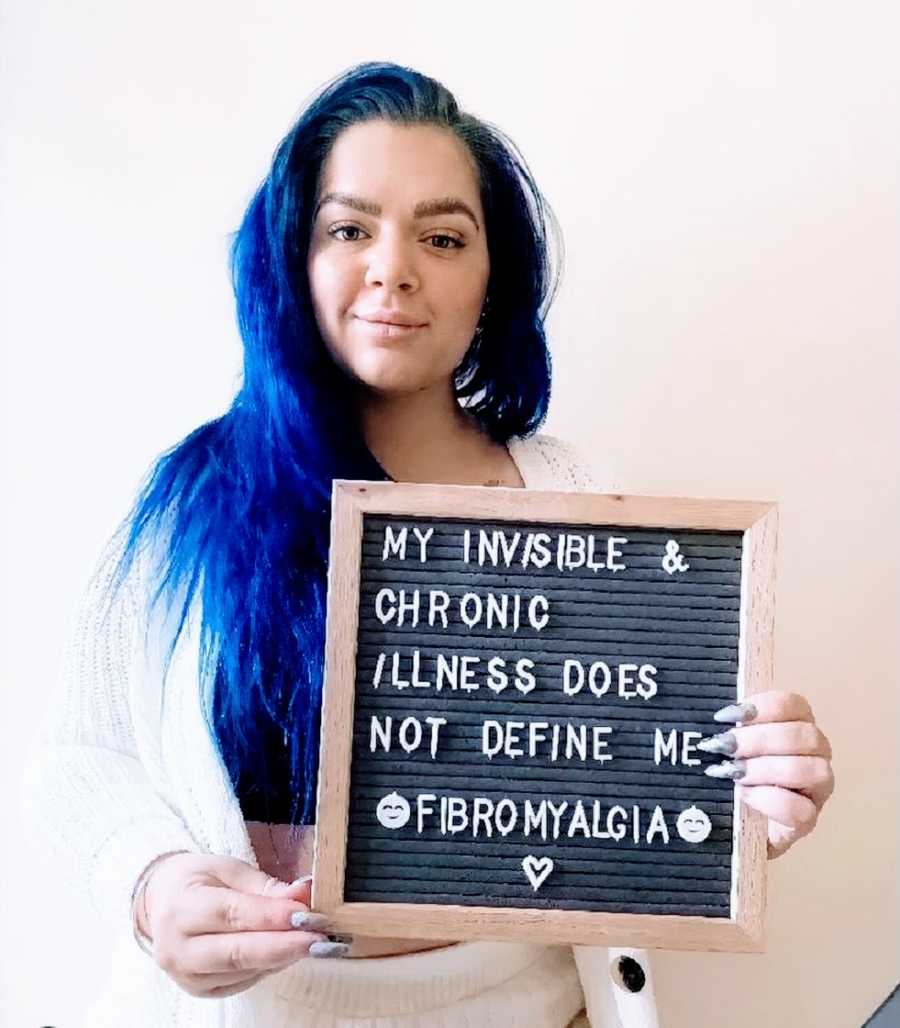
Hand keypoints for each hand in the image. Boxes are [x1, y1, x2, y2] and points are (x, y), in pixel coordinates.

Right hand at [135, 853, 330, 997]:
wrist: (162, 902)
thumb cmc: (198, 881)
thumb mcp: (228, 869)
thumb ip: (265, 886)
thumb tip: (303, 894)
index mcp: (181, 907)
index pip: (232, 914)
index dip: (272, 917)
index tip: (306, 914)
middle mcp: (178, 947)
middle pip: (237, 953)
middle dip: (284, 946)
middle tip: (320, 938)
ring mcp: (187, 975)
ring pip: (244, 971)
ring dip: (283, 956)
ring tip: (314, 940)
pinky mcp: (200, 990)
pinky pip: (243, 982)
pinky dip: (269, 965)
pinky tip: (287, 950)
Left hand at [700, 690, 834, 859]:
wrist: (732, 821)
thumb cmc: (730, 775)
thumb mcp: (727, 746)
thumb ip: (729, 727)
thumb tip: (714, 716)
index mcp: (796, 726)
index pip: (795, 705)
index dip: (764, 706)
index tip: (727, 716)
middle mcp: (814, 754)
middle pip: (804, 735)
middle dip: (759, 739)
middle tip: (724, 746)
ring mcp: (816, 789)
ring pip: (810, 770)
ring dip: (765, 769)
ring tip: (732, 772)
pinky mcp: (809, 820)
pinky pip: (801, 809)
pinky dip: (769, 800)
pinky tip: (744, 795)